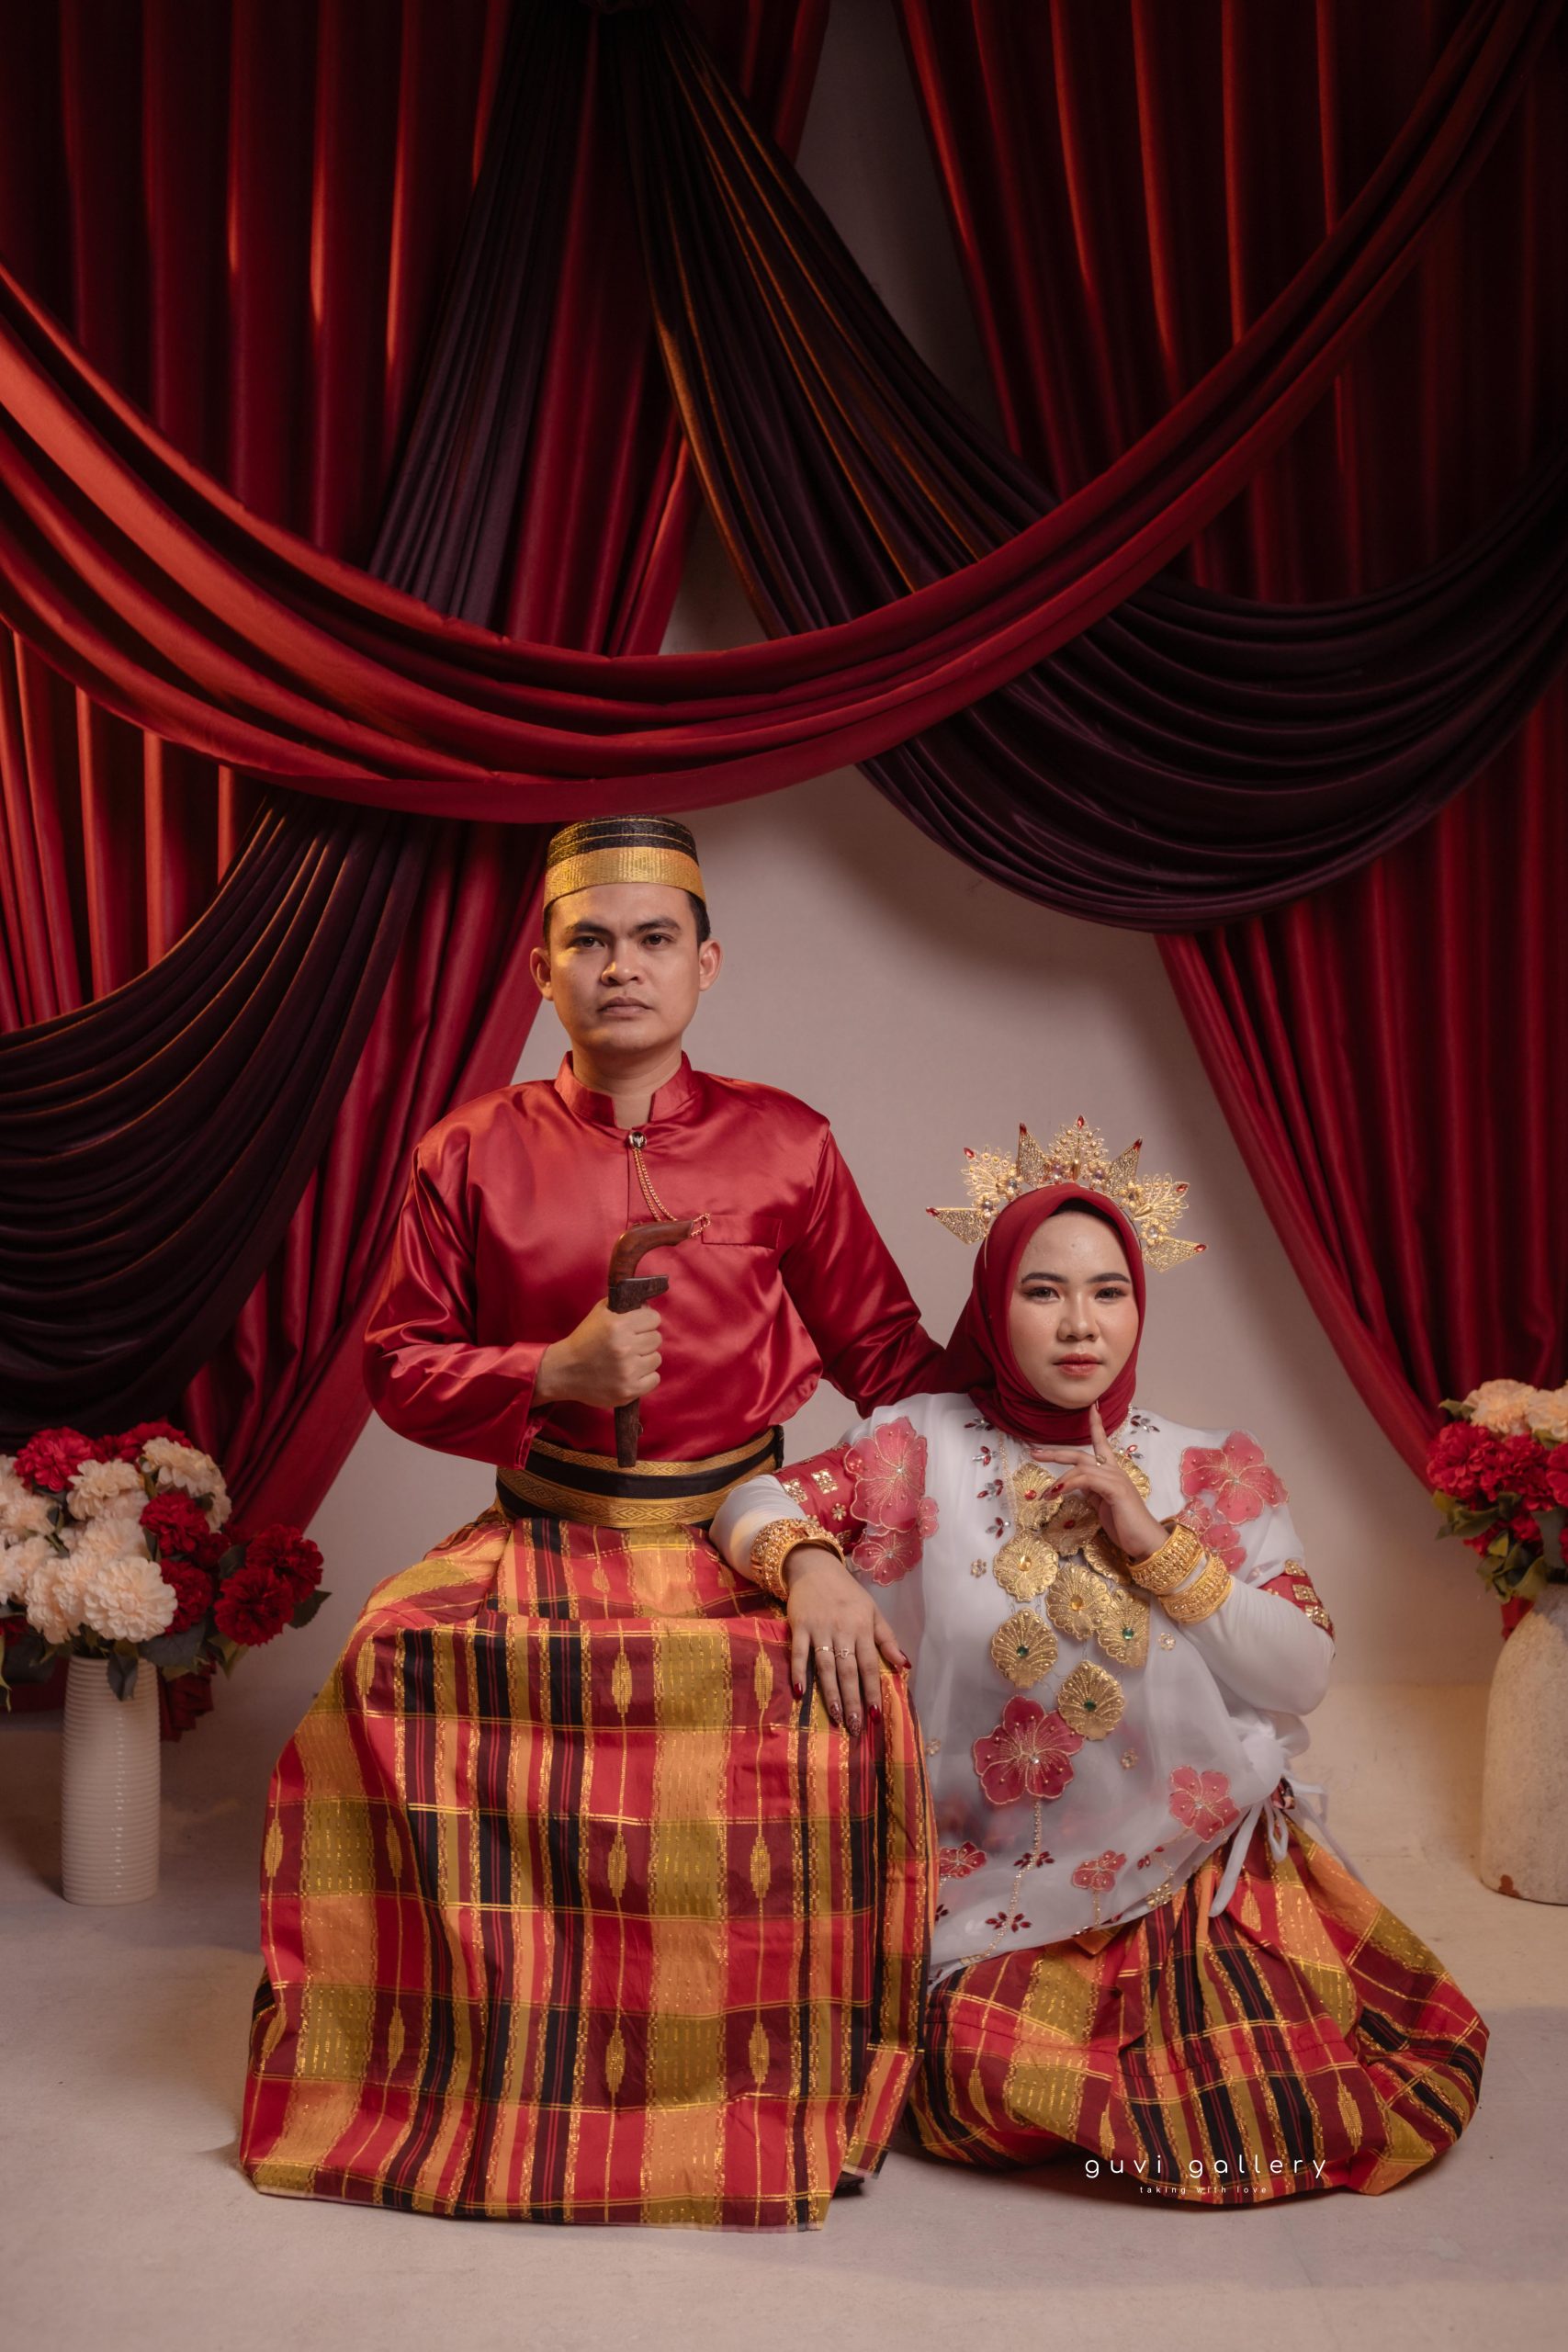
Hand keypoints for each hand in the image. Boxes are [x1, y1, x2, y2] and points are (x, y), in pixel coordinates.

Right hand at [534, 1297, 660, 1408]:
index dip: (646, 1321)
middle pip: (656, 1338)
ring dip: (645, 1359)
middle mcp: (625, 1348)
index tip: (637, 1327)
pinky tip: (631, 1374)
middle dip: (645, 1339)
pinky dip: (645, 1377)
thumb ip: (624, 1305)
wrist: (564, 1371)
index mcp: (618, 1326)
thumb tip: (647, 1305)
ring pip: (656, 1358)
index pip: (654, 1318)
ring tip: (628, 1360)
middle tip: (630, 1344)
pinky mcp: (629, 1390)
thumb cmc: (584, 1340)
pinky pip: (654, 1379)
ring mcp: (628, 1371)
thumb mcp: (599, 1313)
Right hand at [784, 1547, 908, 1734]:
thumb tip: (905, 1666)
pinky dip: (799, 1672)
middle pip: (848, 1670)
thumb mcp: (873, 1612)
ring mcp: (819, 1629)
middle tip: (855, 1726)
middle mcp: (842, 1630)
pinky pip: (799, 1654)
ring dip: (830, 1693)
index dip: (873, 1690)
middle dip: (853, 1700)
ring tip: (836, 1717)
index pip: (869, 1665)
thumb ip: (887, 1639)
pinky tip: (800, 1692)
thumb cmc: (848, 1594)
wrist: (815, 1568)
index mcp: (862, 1628)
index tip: (875, 1715)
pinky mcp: (799, 1627)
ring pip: (826, 1666)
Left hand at [1032, 1402, 1167, 1561]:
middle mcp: (1115, 1471)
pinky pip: (1086, 1480)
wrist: (1146, 1541)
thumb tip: (1074, 1484)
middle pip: (1081, 1453)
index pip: (1102, 1443)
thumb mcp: (1102, 1505)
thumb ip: (1090, 1491)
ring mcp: (1115, 1479)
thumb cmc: (1125, 1525)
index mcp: (1112, 1473)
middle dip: (1056, 1452)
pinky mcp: (1115, 1489)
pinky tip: (1056, 1493)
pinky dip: (1068, 1484)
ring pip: (1080, 1467)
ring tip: (1044, 1494)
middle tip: (1034, 1452)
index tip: (1091, 1407)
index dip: (1096, 1425)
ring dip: (1058, 1479)